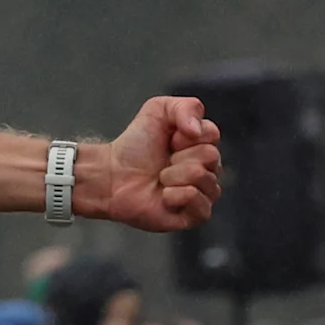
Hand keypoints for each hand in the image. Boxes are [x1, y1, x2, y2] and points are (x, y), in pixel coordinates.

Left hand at [83, 96, 222, 233]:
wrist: (111, 174)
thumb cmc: (134, 145)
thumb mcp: (159, 109)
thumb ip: (187, 107)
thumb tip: (197, 131)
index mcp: (202, 146)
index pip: (213, 135)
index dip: (187, 135)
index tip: (169, 140)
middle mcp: (206, 170)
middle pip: (211, 156)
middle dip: (180, 156)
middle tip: (162, 162)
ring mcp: (200, 194)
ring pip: (205, 178)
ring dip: (175, 175)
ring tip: (160, 178)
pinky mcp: (191, 216)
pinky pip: (201, 205)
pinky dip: (177, 196)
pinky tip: (163, 195)